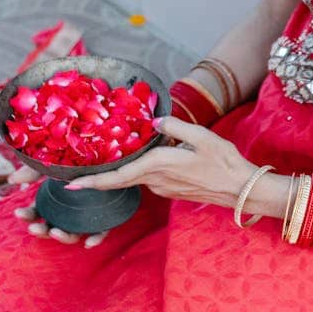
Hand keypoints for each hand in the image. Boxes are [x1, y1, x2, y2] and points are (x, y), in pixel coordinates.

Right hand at [8, 166, 108, 247]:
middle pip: (52, 227)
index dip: (27, 215)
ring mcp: (85, 216)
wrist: (113, 155)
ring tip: (55, 232)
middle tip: (34, 228)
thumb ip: (34, 170)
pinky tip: (88, 242)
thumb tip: (12, 180)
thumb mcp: (55, 163)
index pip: (37, 212)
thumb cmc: (79, 160)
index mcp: (55, 200)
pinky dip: (95, 238)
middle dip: (40, 230)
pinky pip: (101, 232)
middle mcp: (69, 211)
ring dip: (63, 237)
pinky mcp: (105, 217)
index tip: (18, 213)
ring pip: (73, 233)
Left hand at [66, 117, 255, 207]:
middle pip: (118, 181)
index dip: (93, 181)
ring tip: (95, 166)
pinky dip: (133, 174)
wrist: (242, 189)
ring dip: (114, 175)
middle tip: (70, 181)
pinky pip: (145, 180)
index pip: (119, 175)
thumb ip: (176, 127)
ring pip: (131, 180)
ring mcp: (163, 188)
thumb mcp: (203, 136)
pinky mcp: (170, 191)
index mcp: (159, 165)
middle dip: (94, 182)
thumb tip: (155, 121)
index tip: (72, 185)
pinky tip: (131, 163)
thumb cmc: (225, 161)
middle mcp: (156, 180)